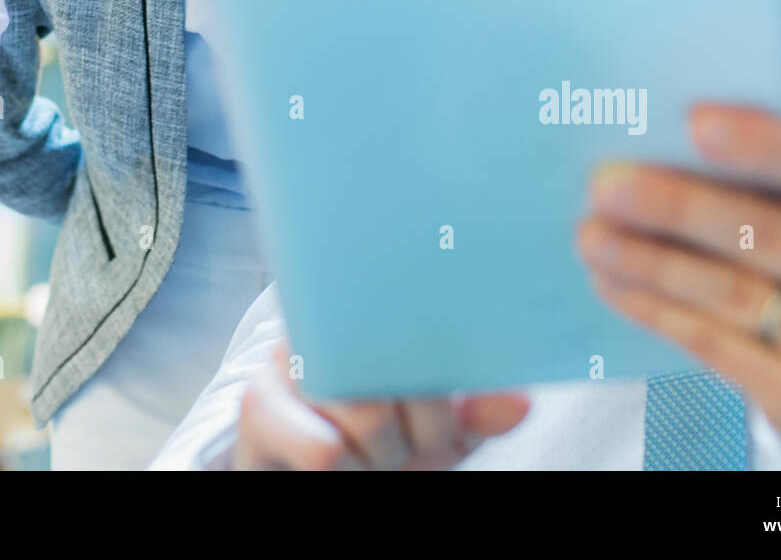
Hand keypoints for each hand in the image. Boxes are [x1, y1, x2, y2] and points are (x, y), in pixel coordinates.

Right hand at [233, 343, 529, 469]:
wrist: (308, 474)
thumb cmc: (383, 441)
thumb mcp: (440, 430)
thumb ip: (478, 412)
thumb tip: (521, 401)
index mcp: (376, 306)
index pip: (428, 319)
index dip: (447, 383)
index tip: (444, 409)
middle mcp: (330, 316)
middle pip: (402, 370)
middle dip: (421, 429)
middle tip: (405, 439)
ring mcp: (290, 355)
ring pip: (368, 415)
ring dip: (381, 455)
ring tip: (368, 451)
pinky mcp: (259, 403)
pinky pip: (324, 450)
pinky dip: (346, 471)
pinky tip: (339, 463)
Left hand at [578, 103, 780, 464]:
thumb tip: (741, 110)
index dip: (767, 147)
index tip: (694, 121)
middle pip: (768, 235)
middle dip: (676, 204)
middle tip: (604, 184)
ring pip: (729, 292)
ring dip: (647, 259)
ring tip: (590, 233)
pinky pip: (712, 343)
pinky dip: (653, 307)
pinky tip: (611, 280)